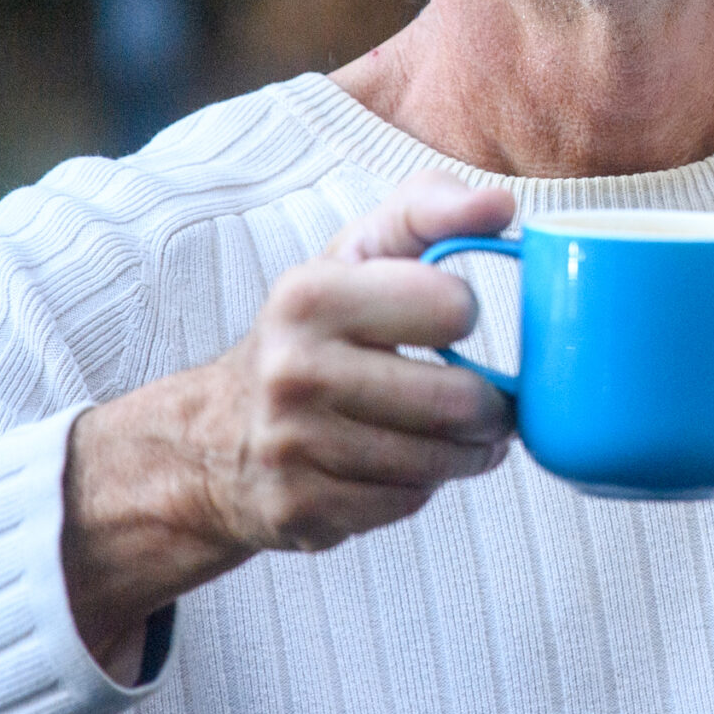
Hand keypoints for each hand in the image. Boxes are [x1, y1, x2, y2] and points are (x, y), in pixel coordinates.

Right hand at [62, 172, 517, 670]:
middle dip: (489, 406)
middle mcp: (291, 372)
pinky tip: (409, 465)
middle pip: (456, 402)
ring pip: (438, 461)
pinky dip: (422, 486)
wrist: (212, 438)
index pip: (452, 307)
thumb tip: (500, 205)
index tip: (445, 320)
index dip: (461, 313)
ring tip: (461, 435)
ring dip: (467, 452)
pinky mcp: (302, 508)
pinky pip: (407, 502)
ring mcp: (292, 447)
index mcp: (308, 296)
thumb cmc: (309, 333)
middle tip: (487, 402)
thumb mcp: (356, 253)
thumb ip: (428, 210)